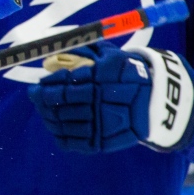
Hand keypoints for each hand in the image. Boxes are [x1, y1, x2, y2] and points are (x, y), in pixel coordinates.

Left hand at [27, 42, 193, 153]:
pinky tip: (55, 127)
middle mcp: (100, 103)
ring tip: (44, 110)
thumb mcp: (111, 56)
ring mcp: (101, 125)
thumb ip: (84, 52)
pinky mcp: (103, 142)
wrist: (159, 103)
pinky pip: (73, 142)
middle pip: (61, 104)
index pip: (65, 85)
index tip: (37, 84)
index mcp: (101, 80)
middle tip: (34, 96)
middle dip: (42, 100)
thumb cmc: (130, 74)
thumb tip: (51, 55)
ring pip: (64, 123)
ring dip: (48, 117)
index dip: (48, 86)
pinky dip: (59, 135)